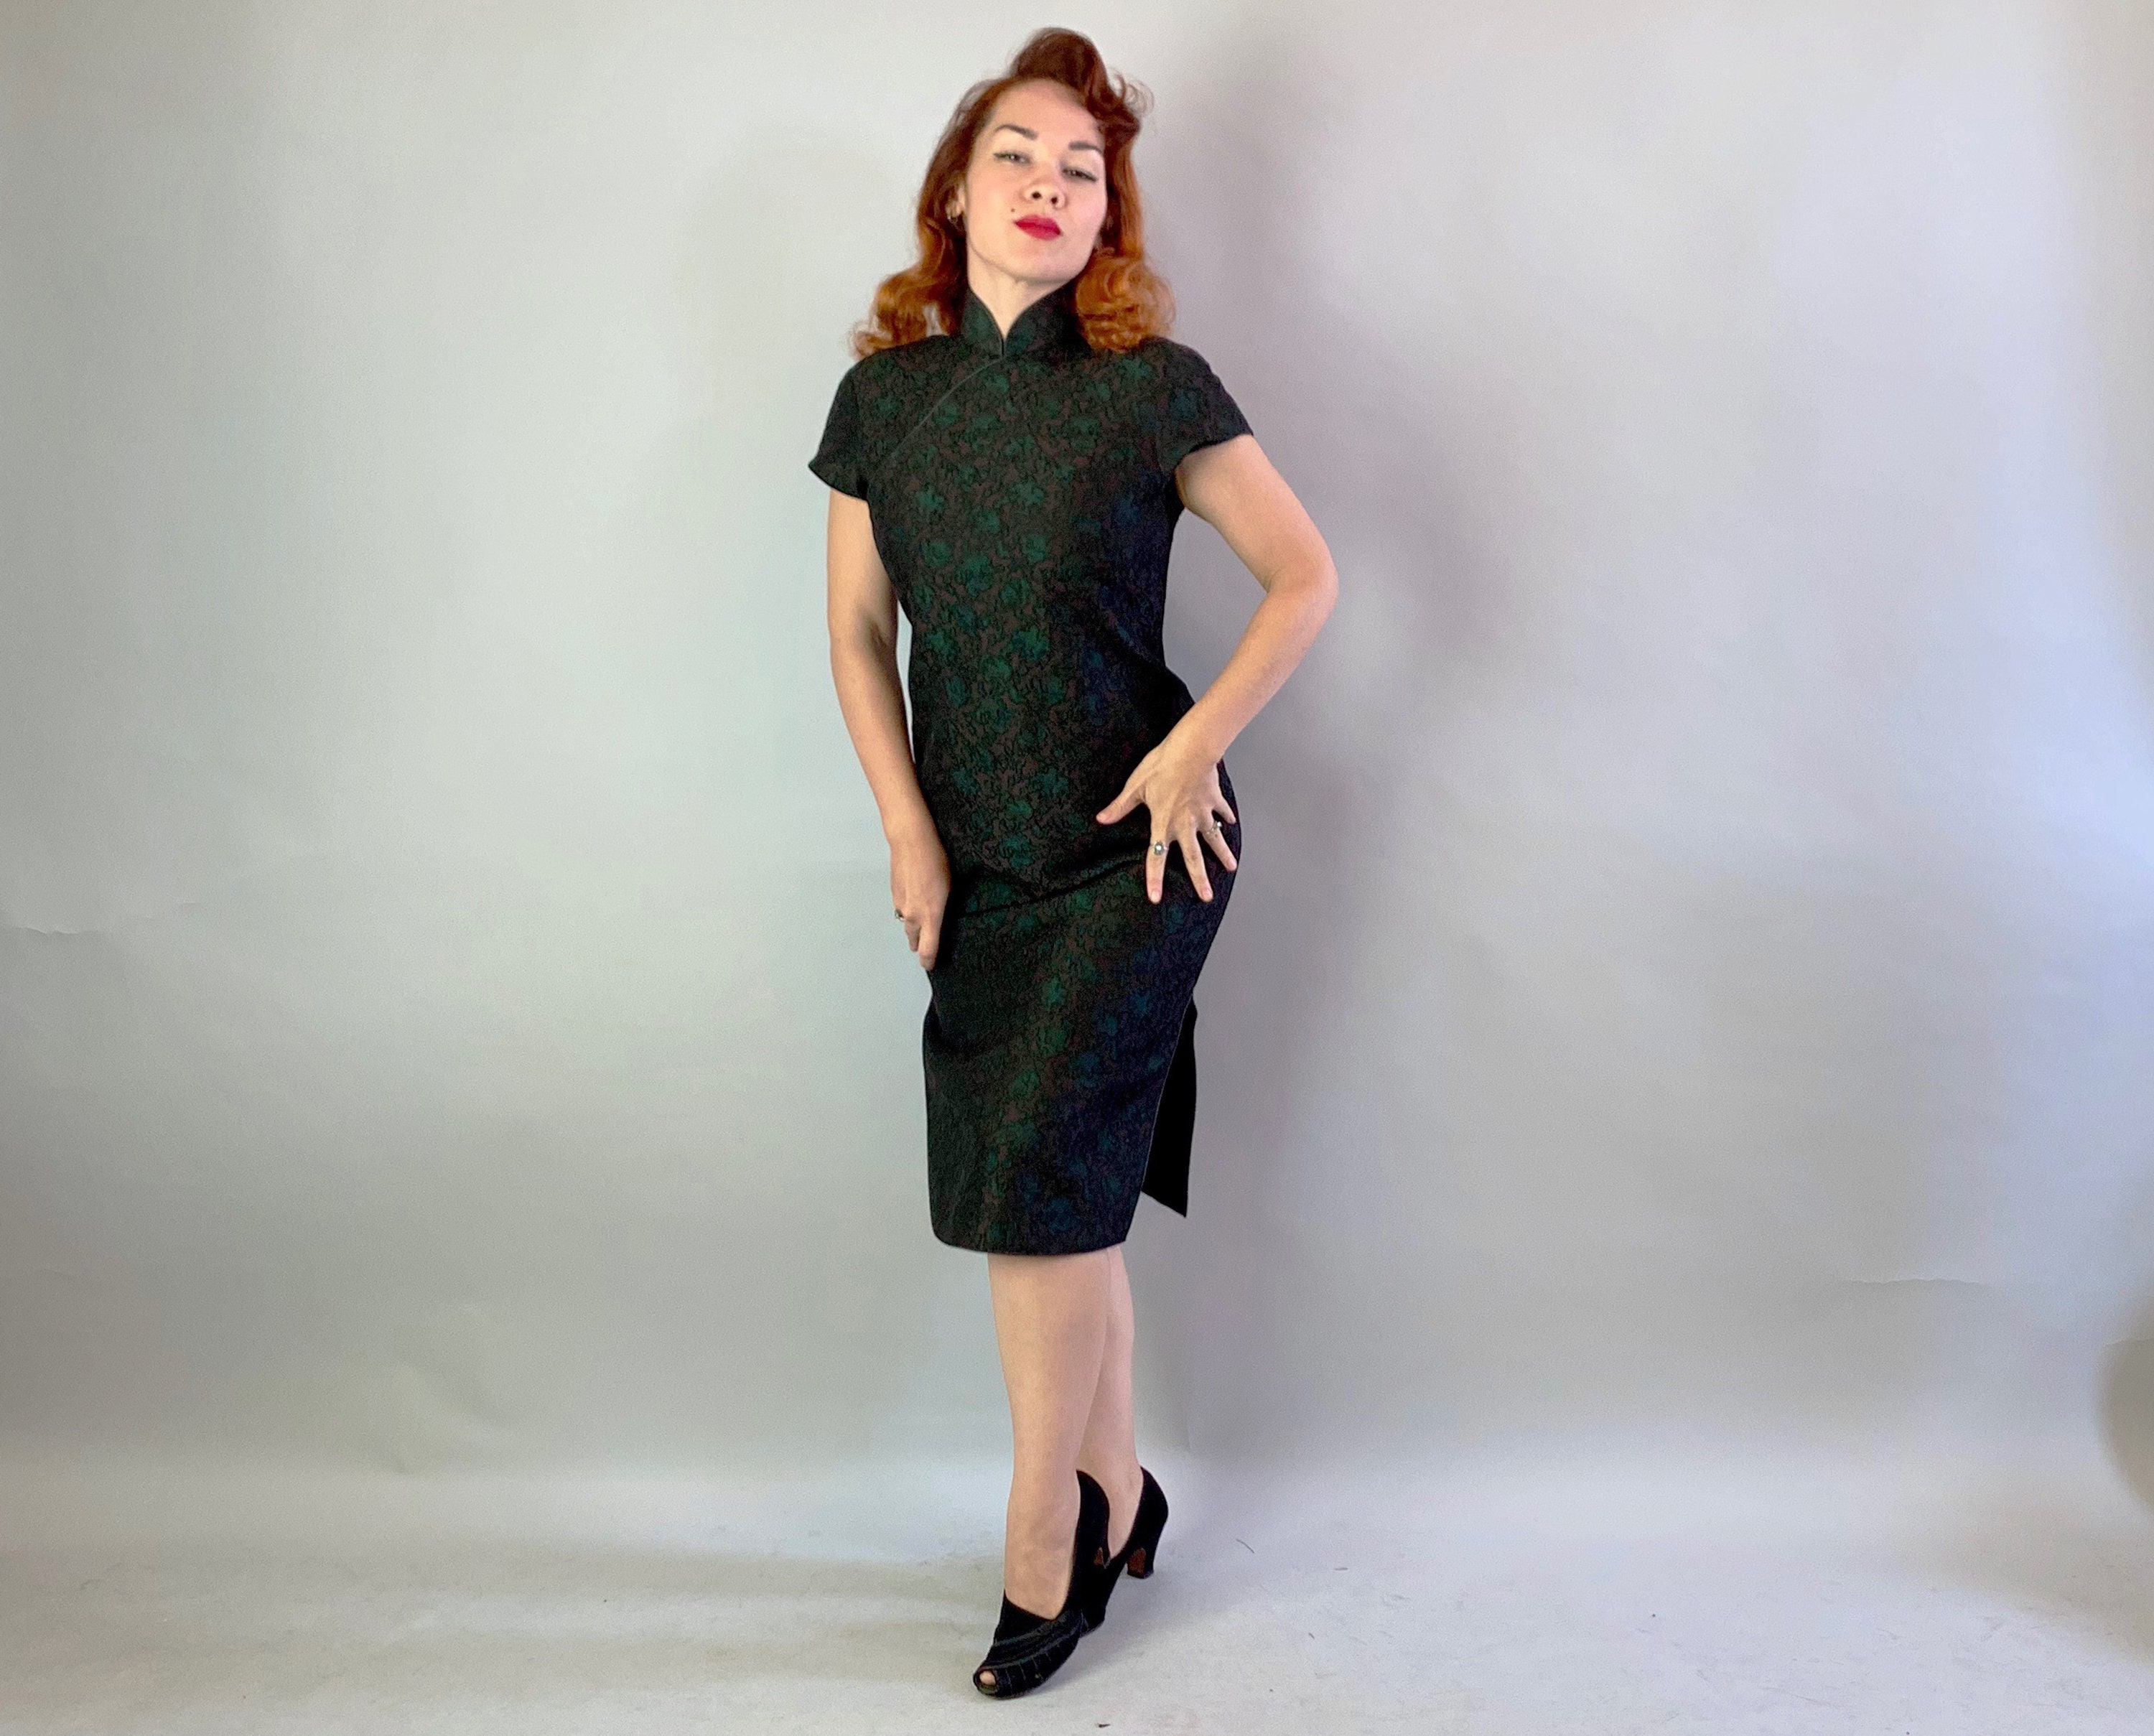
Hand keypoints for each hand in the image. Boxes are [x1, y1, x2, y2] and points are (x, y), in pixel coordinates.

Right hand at [890, 821, 950, 969]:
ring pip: (907, 924)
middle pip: (914, 939)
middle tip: (926, 947)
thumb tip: (942, 917)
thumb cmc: (936, 860)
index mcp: (930, 915)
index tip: (930, 966)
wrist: (910, 841)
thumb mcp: (949, 886)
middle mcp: (912, 915)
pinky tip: (915, 900)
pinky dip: (908, 911)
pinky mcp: (894, 894)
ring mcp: (901, 904)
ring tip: (921, 927)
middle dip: (920, 945)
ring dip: (914, 928)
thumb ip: (943, 908)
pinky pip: (902, 909)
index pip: (928, 949)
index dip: (928, 961)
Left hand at [1095, 724, 1238, 903]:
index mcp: (1163, 823)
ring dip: (1223, 854)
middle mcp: (1185, 824)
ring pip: (1214, 839)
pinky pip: (1221, 812)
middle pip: (1193, 858)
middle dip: (1199, 879)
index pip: (1156, 857)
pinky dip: (1226, 818)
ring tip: (1231, 868)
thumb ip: (1120, 806)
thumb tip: (1101, 819)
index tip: (1156, 898)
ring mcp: (1202, 813)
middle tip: (1206, 897)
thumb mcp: (1135, 786)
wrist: (1191, 750)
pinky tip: (1231, 824)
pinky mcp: (1213, 800)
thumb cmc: (1161, 766)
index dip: (1155, 879)